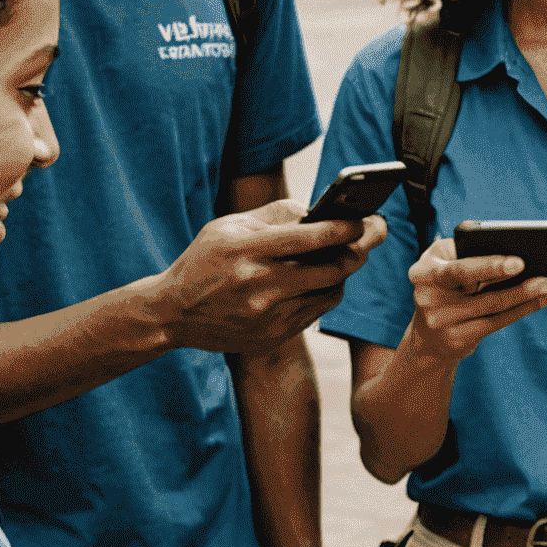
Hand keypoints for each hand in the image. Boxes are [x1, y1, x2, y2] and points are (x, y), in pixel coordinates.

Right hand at [155, 201, 387, 355]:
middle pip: (332, 269)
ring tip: (342, 255)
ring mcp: (267, 316)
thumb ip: (276, 214)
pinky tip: (319, 279)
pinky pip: (316, 312)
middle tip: (373, 234)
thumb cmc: (204, 260)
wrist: (173, 313)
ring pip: (330, 292)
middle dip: (359, 249)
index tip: (367, 218)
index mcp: (246, 251)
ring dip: (342, 272)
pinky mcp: (273, 336)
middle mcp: (259, 286)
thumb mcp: (229, 225)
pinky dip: (324, 293)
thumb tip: (320, 210)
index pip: (310, 238)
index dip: (346, 228)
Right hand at [405, 238, 546, 362]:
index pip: (459, 268)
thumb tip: (514, 254)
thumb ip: (468, 254)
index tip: (519, 261)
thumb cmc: (447, 286)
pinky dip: (519, 310)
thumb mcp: (446, 264)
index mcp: (423, 270)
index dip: (489, 265)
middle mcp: (426, 296)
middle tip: (542, 276)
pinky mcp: (456, 340)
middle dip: (507, 279)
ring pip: (491, 306)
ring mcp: (440, 322)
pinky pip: (494, 323)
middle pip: (474, 287)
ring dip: (524, 296)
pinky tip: (537, 301)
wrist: (428, 332)